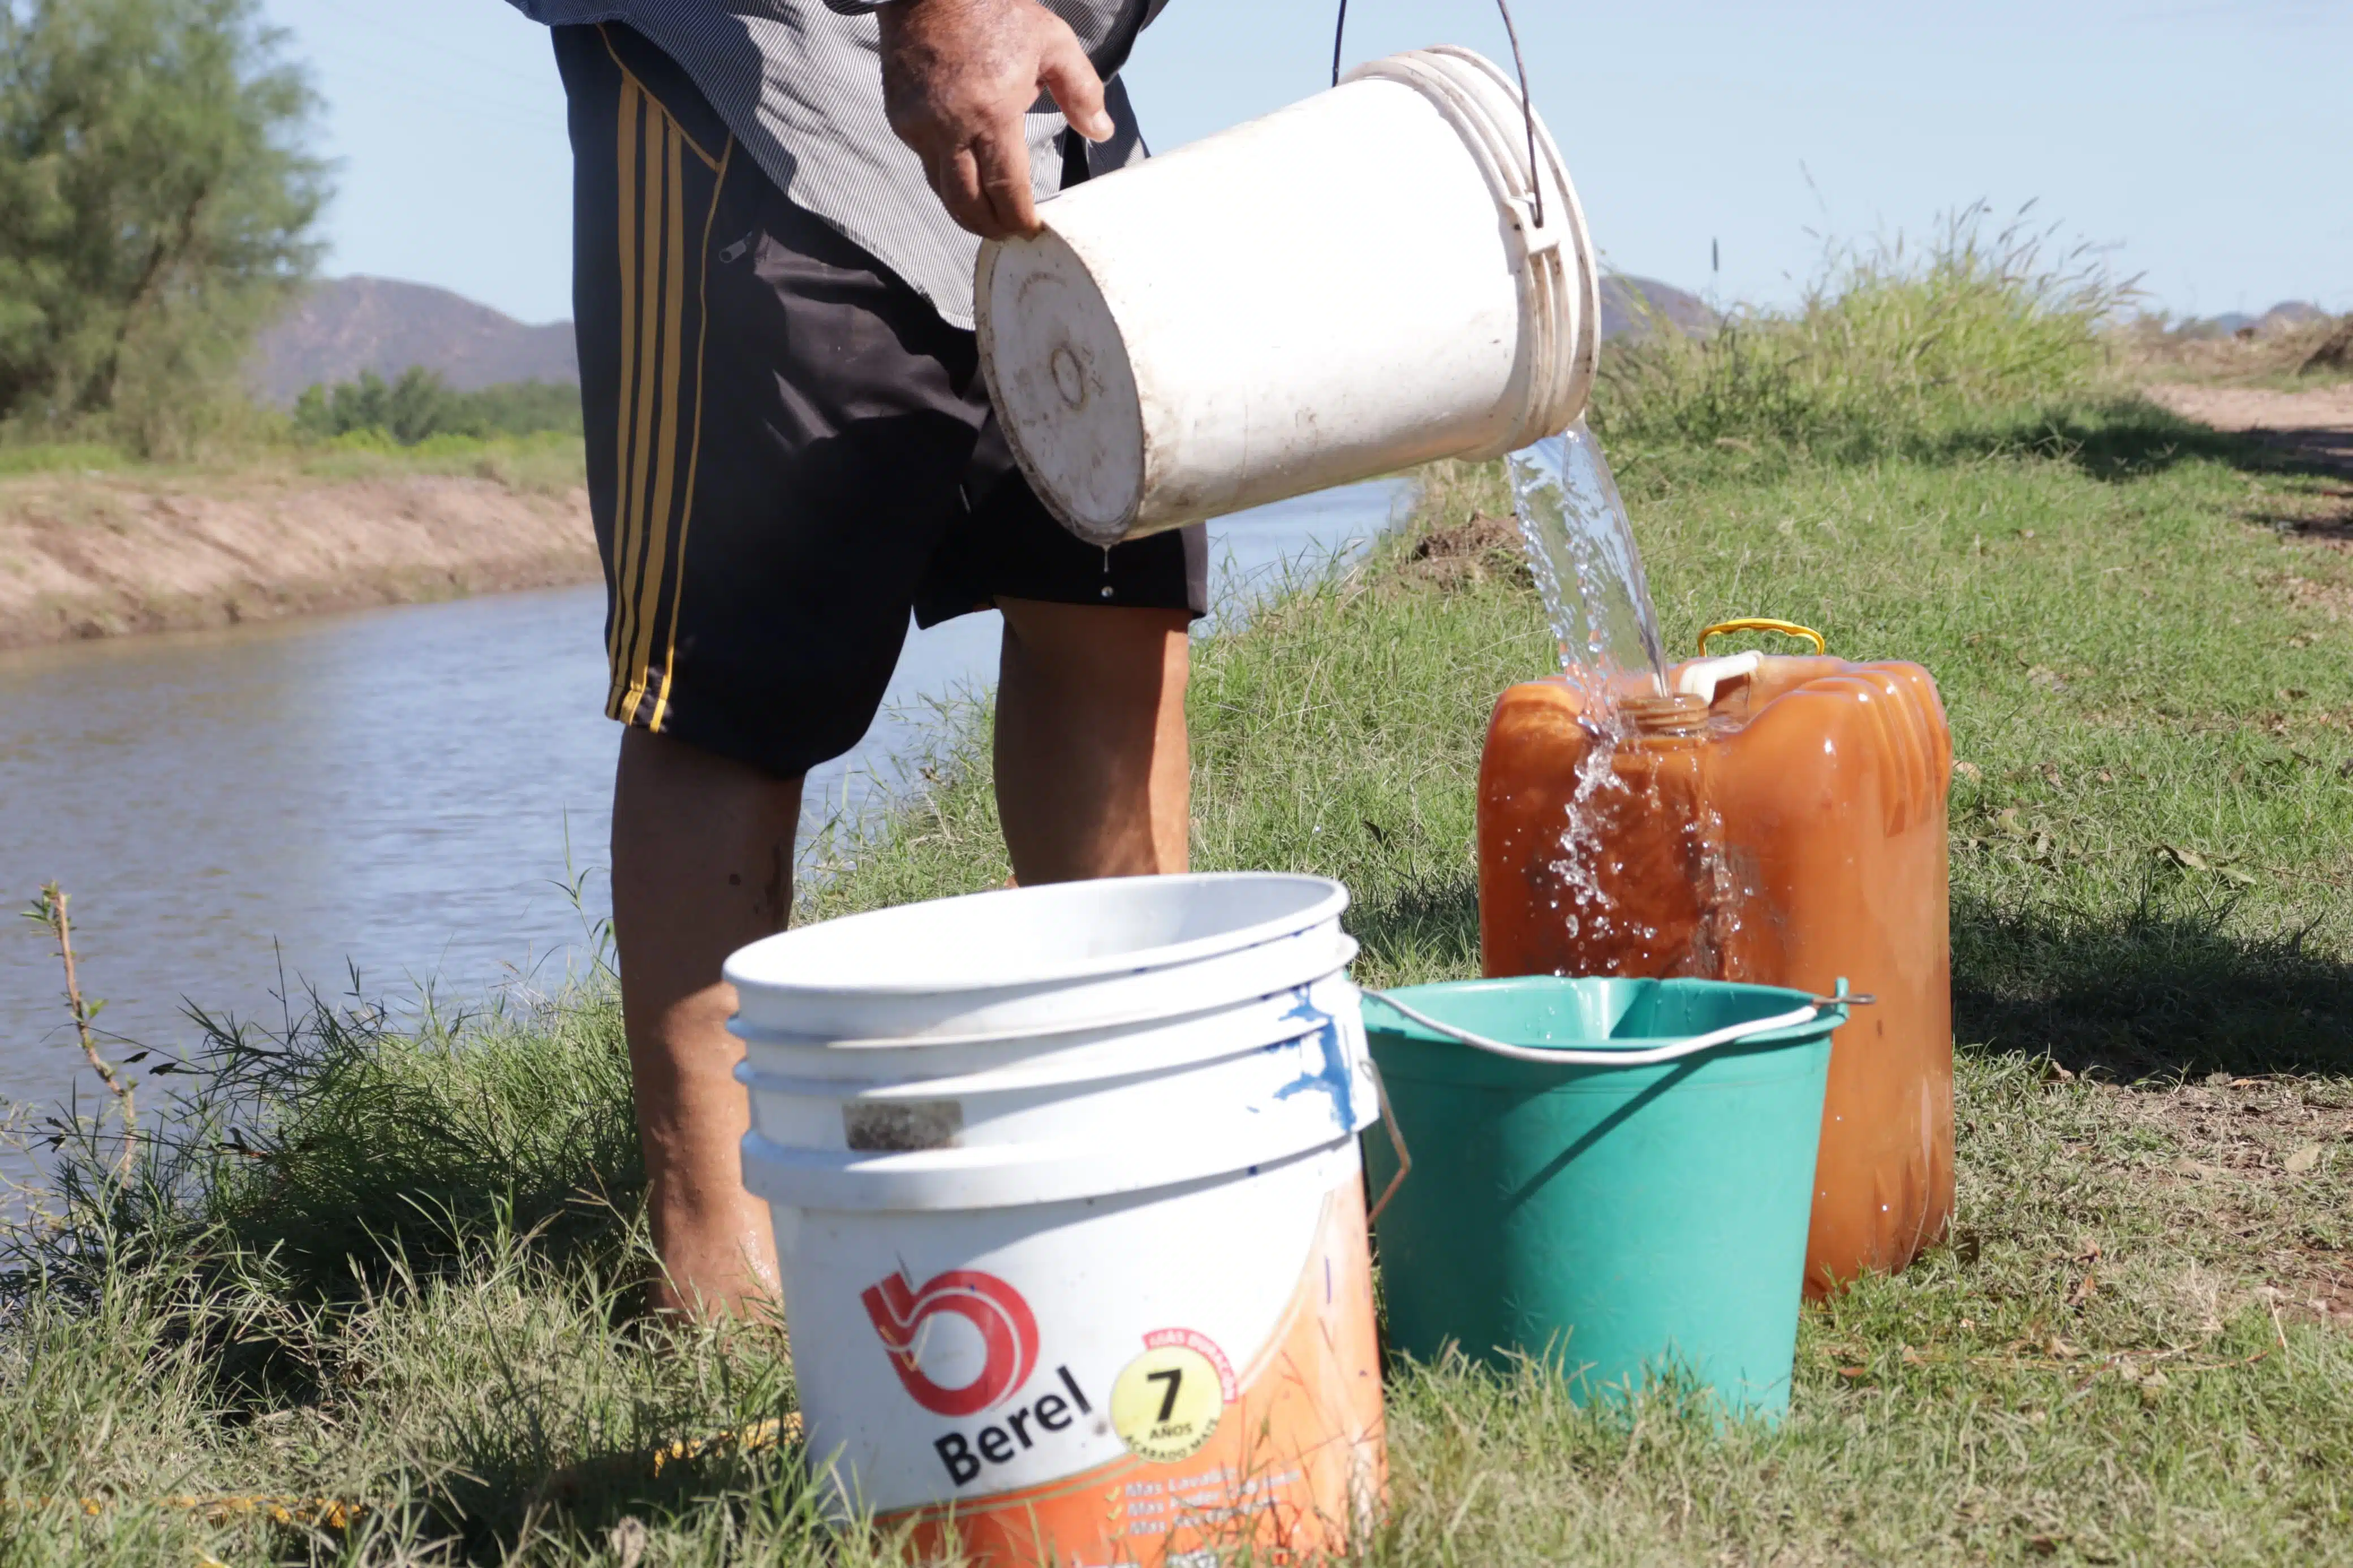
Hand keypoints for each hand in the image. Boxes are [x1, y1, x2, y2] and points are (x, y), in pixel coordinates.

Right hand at [878, 0, 1114, 239]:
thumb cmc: (994, 8)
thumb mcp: (1053, 42)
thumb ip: (1082, 91)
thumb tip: (1102, 132)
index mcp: (991, 114)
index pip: (1006, 190)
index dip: (1019, 220)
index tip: (1032, 232)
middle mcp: (949, 128)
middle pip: (967, 205)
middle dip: (990, 228)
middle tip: (1008, 237)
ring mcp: (918, 126)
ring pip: (941, 190)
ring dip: (965, 209)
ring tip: (988, 218)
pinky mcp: (899, 117)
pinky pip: (925, 161)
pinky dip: (946, 175)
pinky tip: (965, 174)